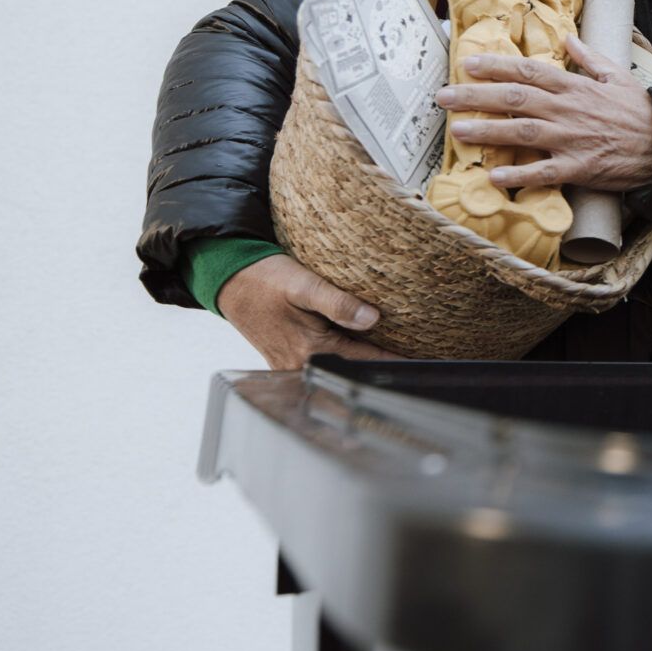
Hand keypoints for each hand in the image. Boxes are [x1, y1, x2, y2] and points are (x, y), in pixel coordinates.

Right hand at [218, 254, 398, 369]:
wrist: (229, 280)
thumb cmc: (265, 278)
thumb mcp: (303, 284)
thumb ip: (337, 303)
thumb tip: (372, 320)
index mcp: (310, 351)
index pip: (366, 361)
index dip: (396, 362)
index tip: (422, 366)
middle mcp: (301, 366)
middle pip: (353, 371)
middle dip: (381, 369)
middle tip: (416, 366)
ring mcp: (293, 367)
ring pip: (339, 371)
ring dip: (363, 367)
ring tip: (395, 361)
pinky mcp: (288, 361)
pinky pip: (325, 365)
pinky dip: (345, 361)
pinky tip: (363, 353)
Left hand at [435, 34, 651, 191]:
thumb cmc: (642, 111)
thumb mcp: (618, 74)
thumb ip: (588, 57)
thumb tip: (567, 37)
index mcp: (574, 87)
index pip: (527, 72)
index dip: (495, 67)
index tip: (468, 64)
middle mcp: (567, 110)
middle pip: (514, 100)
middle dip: (475, 97)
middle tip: (443, 96)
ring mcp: (571, 139)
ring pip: (521, 132)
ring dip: (487, 132)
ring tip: (457, 131)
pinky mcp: (579, 168)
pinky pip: (543, 172)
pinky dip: (518, 175)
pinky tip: (494, 177)